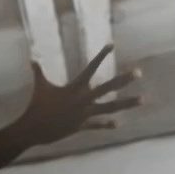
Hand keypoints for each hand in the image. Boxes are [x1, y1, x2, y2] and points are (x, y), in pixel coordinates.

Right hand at [13, 47, 140, 146]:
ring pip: (110, 108)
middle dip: (124, 79)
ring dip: (127, 103)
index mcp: (75, 87)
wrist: (34, 129)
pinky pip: (97, 125)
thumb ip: (38, 72)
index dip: (101, 55)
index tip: (112, 45)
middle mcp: (84, 99)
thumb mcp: (40, 86)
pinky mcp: (81, 125)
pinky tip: (118, 124)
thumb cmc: (36, 105)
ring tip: (142, 99)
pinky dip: (106, 124)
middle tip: (139, 72)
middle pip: (108, 87)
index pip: (91, 67)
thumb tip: (31, 58)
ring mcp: (85, 113)